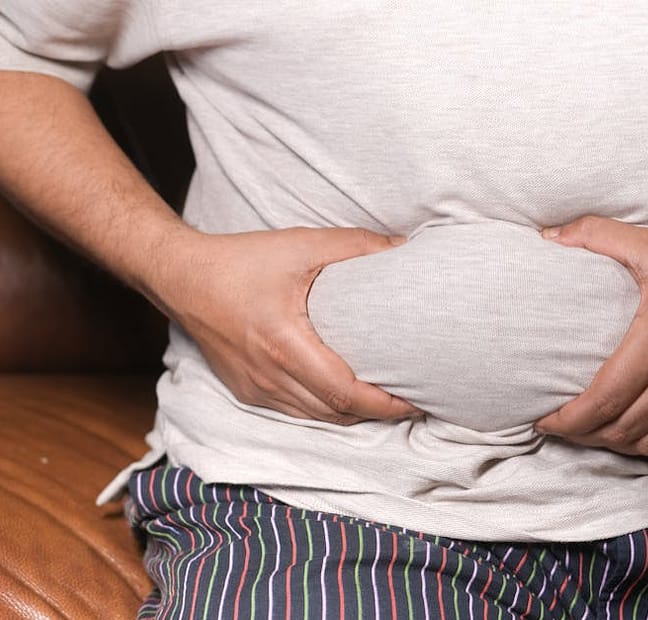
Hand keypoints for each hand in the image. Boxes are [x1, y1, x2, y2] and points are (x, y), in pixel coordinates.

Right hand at [157, 226, 416, 424]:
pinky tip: (346, 395)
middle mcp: (269, 376)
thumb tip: (402, 248)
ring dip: (353, 414)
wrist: (182, 278)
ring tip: (387, 400)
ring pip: (317, 417)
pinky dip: (326, 409)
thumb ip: (355, 246)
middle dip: (378, 413)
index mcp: (285, 344)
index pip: (344, 393)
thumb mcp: (301, 245)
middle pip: (336, 413)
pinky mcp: (248, 391)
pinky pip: (296, 411)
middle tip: (413, 400)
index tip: (416, 400)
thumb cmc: (240, 261)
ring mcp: (256, 389)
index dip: (385, 404)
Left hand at [535, 216, 647, 457]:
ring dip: (618, 445)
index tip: (545, 421)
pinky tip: (642, 440)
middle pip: (623, 428)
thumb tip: (549, 233)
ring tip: (594, 434)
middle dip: (585, 435)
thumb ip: (597, 235)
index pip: (603, 400)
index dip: (569, 420)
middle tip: (563, 426)